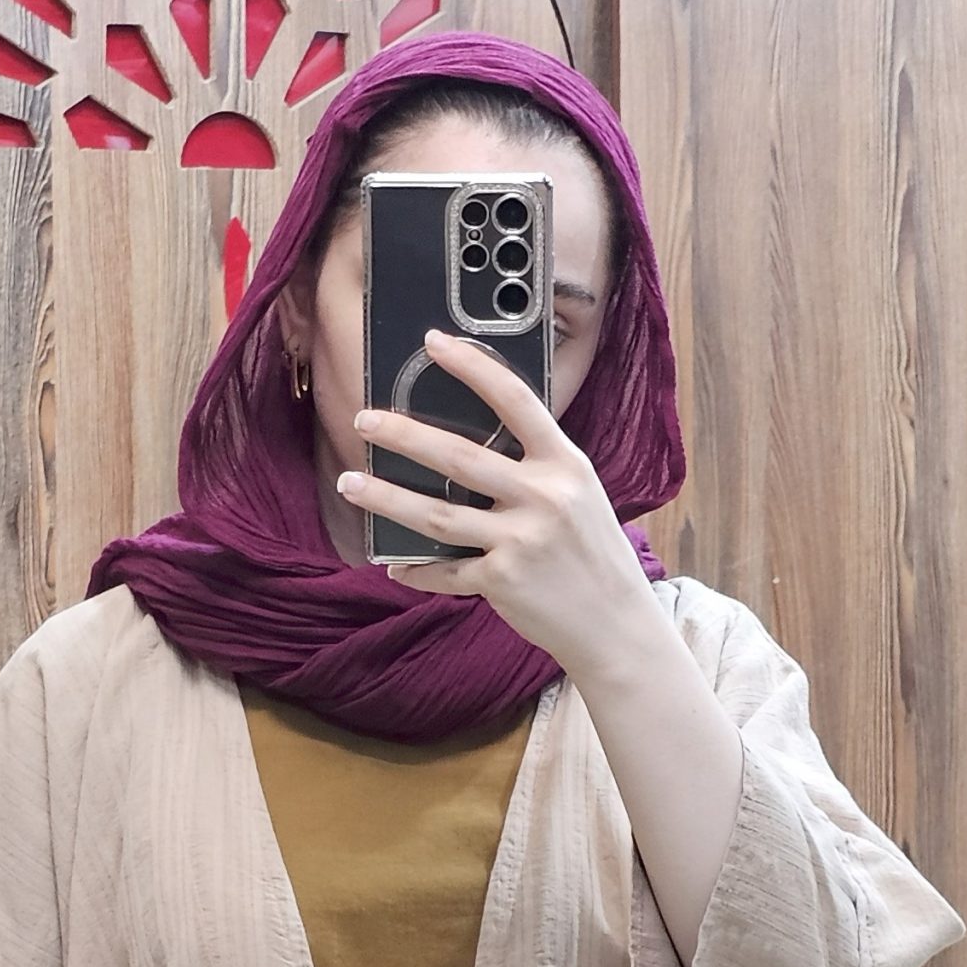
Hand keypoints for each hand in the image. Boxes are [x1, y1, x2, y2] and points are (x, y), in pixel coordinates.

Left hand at [336, 326, 661, 680]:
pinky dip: (415, 570)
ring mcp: (522, 541)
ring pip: (437, 515)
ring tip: (349, 483)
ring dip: (386, 498)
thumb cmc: (592, 554)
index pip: (516, 400)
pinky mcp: (502, 582)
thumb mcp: (579, 495)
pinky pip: (445, 571)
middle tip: (363, 420)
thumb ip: (536, 467)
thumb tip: (469, 444)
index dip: (473, 366)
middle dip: (403, 435)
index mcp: (566, 464)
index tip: (434, 342)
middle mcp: (544, 497)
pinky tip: (392, 564)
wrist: (617, 624)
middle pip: (459, 456)